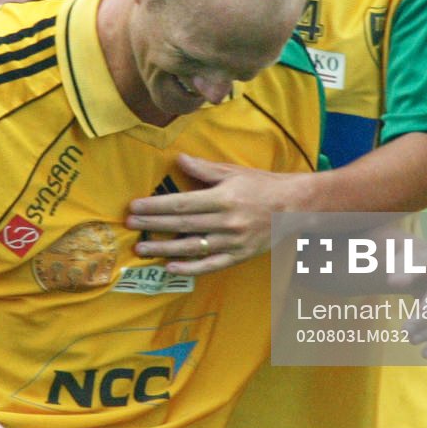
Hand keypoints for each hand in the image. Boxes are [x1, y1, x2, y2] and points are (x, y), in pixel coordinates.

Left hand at [125, 153, 296, 273]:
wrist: (295, 206)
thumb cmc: (262, 185)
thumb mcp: (234, 172)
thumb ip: (204, 169)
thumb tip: (179, 159)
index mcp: (223, 198)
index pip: (182, 203)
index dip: (155, 206)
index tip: (134, 207)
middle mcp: (227, 221)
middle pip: (182, 225)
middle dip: (153, 225)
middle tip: (130, 225)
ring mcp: (233, 241)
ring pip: (192, 247)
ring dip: (164, 249)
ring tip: (141, 249)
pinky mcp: (240, 255)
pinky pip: (211, 264)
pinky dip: (190, 268)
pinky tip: (170, 267)